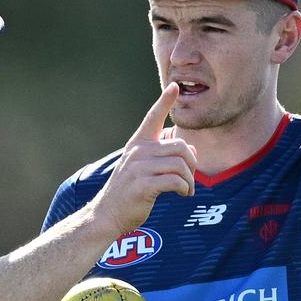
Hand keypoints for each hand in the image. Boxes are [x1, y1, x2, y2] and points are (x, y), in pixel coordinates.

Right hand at [90, 83, 197, 235]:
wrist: (107, 214)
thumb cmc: (129, 192)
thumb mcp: (144, 169)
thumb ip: (165, 157)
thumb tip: (192, 150)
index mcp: (137, 144)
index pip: (152, 117)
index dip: (165, 101)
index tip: (175, 87)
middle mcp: (138, 151)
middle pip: (180, 146)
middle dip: (192, 164)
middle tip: (190, 179)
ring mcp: (139, 168)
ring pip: (180, 164)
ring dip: (190, 180)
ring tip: (187, 190)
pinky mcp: (143, 185)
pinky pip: (176, 181)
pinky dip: (184, 188)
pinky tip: (182, 194)